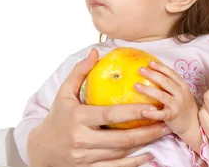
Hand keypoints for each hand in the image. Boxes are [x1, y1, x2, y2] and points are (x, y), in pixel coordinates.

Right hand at [27, 49, 170, 166]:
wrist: (42, 149)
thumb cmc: (57, 117)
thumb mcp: (64, 93)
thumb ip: (80, 72)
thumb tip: (95, 52)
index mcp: (77, 118)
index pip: (109, 115)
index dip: (132, 113)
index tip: (151, 107)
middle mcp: (81, 140)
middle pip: (120, 139)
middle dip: (147, 131)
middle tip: (166, 122)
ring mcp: (85, 158)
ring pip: (120, 153)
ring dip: (144, 145)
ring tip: (162, 134)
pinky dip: (133, 163)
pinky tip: (148, 155)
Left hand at [135, 61, 201, 149]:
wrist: (194, 125)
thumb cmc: (184, 107)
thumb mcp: (181, 93)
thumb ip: (171, 85)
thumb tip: (153, 74)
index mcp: (183, 86)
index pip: (171, 73)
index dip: (161, 67)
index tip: (150, 62)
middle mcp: (181, 94)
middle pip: (165, 81)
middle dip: (152, 74)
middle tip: (140, 70)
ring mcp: (177, 105)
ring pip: (161, 95)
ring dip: (148, 90)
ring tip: (136, 86)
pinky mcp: (173, 117)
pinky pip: (161, 114)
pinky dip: (152, 113)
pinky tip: (143, 111)